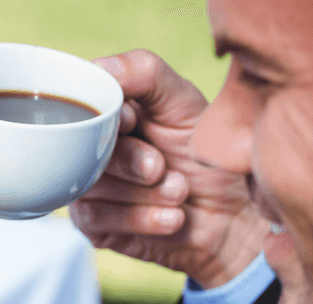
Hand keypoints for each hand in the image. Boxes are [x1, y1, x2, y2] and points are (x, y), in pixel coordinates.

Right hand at [70, 49, 266, 288]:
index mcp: (108, 114)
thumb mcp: (184, 104)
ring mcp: (89, 188)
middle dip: (131, 160)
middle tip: (160, 167)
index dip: (103, 116)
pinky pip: (98, 218)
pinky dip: (142, 218)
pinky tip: (172, 217)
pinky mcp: (93, 226)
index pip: (79, 104)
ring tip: (179, 192)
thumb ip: (145, 74)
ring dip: (145, 193)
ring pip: (90, 185)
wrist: (233, 217)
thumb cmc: (208, 157)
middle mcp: (91, 149)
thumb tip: (101, 68)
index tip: (133, 123)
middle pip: (82, 148)